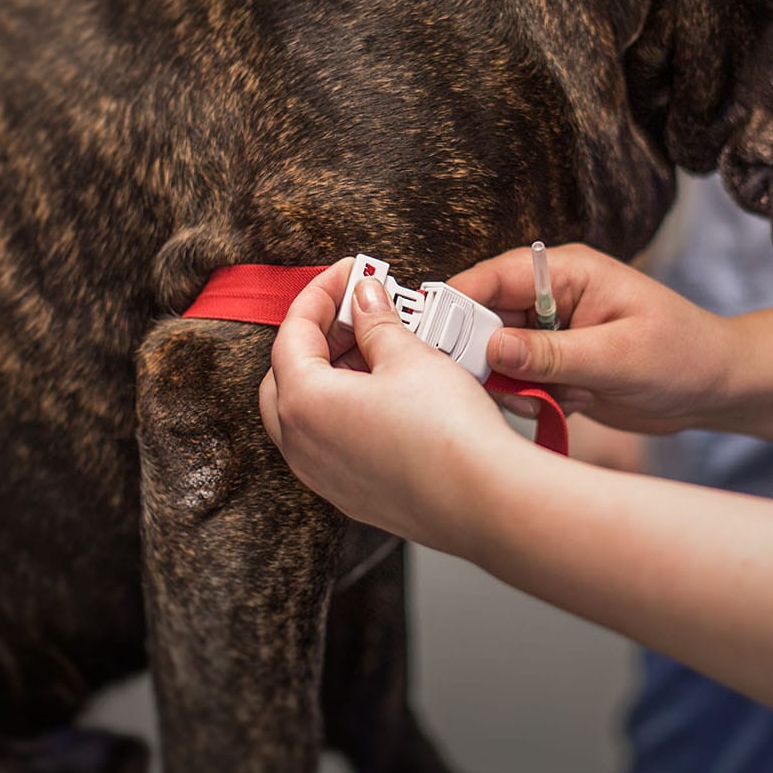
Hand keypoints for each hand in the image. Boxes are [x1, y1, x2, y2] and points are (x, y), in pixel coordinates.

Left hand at [259, 258, 528, 554]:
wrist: (485, 499)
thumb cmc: (448, 434)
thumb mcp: (410, 357)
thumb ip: (376, 322)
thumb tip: (364, 300)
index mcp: (304, 402)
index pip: (292, 333)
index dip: (319, 294)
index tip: (347, 273)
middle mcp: (302, 445)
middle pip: (287, 374)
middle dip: (318, 335)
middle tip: (355, 309)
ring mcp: (323, 476)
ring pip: (305, 412)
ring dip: (331, 373)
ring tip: (377, 346)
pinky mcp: (351, 495)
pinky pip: (330, 441)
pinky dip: (343, 409)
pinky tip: (383, 391)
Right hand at [448, 244, 736, 433]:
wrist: (716, 389)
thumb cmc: (683, 355)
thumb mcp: (618, 356)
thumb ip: (553, 354)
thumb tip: (491, 350)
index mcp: (566, 272)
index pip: (493, 277)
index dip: (458, 305)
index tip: (434, 340)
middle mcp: (551, 298)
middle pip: (485, 319)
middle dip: (484, 356)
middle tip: (498, 386)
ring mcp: (552, 334)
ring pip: (497, 357)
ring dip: (511, 385)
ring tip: (546, 400)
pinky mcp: (556, 367)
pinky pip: (519, 383)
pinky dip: (530, 400)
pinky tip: (567, 406)